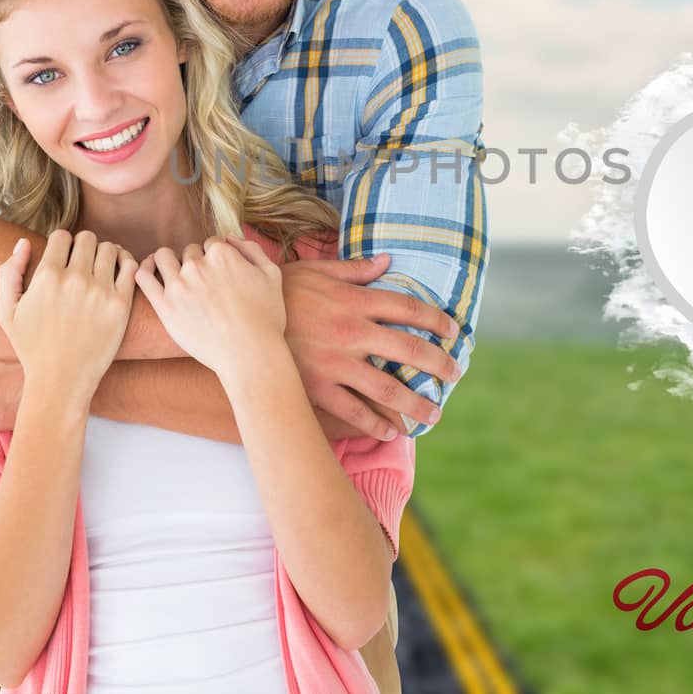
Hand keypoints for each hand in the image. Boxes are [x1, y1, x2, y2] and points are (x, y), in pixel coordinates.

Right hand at [0, 229, 136, 407]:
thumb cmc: (32, 347)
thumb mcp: (6, 312)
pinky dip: (126, 263)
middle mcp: (75, 280)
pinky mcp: (121, 305)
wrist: (61, 380)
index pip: (62, 236)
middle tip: (83, 263)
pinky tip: (118, 271)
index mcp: (47, 277)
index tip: (64, 257)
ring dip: (105, 253)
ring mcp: (100, 292)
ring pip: (110, 249)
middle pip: (87, 238)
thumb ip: (9, 273)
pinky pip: (131, 267)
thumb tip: (24, 242)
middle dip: (84, 246)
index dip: (62, 243)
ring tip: (101, 267)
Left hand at [134, 236, 286, 380]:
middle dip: (195, 263)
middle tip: (203, 284)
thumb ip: (252, 249)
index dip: (216, 257)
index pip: (211, 243)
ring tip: (175, 276)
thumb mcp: (271, 275)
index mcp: (222, 254)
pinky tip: (150, 272)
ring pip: (163, 257)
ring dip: (169, 261)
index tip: (218, 273)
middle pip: (189, 251)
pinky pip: (143, 277)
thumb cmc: (265, 317)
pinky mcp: (164, 306)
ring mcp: (179, 285)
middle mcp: (198, 265)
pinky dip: (144, 268)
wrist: (249, 354)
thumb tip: (231, 238)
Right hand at [279, 253, 462, 439]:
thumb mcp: (316, 271)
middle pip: (409, 350)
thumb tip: (387, 261)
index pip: (408, 309)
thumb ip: (354, 269)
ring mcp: (335, 363)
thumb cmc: (278, 292)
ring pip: (387, 390)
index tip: (454, 331)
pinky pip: (353, 412)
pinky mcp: (317, 388)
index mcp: (354, 301)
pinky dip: (375, 425)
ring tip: (433, 414)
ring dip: (415, 405)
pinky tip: (390, 432)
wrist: (237, 322)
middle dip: (438, 364)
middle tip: (455, 374)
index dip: (437, 320)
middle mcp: (351, 333)